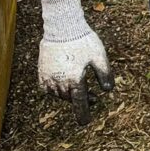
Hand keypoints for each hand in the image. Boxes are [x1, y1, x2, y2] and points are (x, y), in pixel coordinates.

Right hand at [38, 0, 114, 123]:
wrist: (63, 27)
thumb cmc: (83, 41)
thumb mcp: (99, 56)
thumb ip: (104, 74)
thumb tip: (107, 90)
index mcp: (75, 80)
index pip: (80, 103)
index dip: (83, 114)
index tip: (85, 122)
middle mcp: (59, 82)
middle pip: (70, 98)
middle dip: (80, 101)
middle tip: (92, 98)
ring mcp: (48, 77)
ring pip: (58, 94)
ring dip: (68, 95)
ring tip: (78, 89)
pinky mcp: (41, 71)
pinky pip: (47, 87)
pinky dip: (55, 90)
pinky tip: (63, 85)